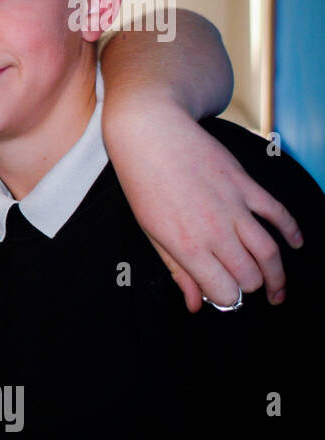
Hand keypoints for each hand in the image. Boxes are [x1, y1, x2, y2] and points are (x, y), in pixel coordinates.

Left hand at [106, 100, 302, 311]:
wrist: (151, 134)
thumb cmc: (144, 184)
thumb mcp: (151, 233)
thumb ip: (177, 270)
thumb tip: (195, 305)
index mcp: (187, 247)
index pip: (225, 291)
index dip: (228, 300)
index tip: (225, 298)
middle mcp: (215, 230)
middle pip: (251, 275)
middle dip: (252, 289)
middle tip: (251, 292)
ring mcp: (234, 207)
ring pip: (270, 252)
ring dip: (278, 274)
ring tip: (278, 289)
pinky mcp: (246, 185)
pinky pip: (279, 214)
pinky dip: (292, 232)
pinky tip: (295, 245)